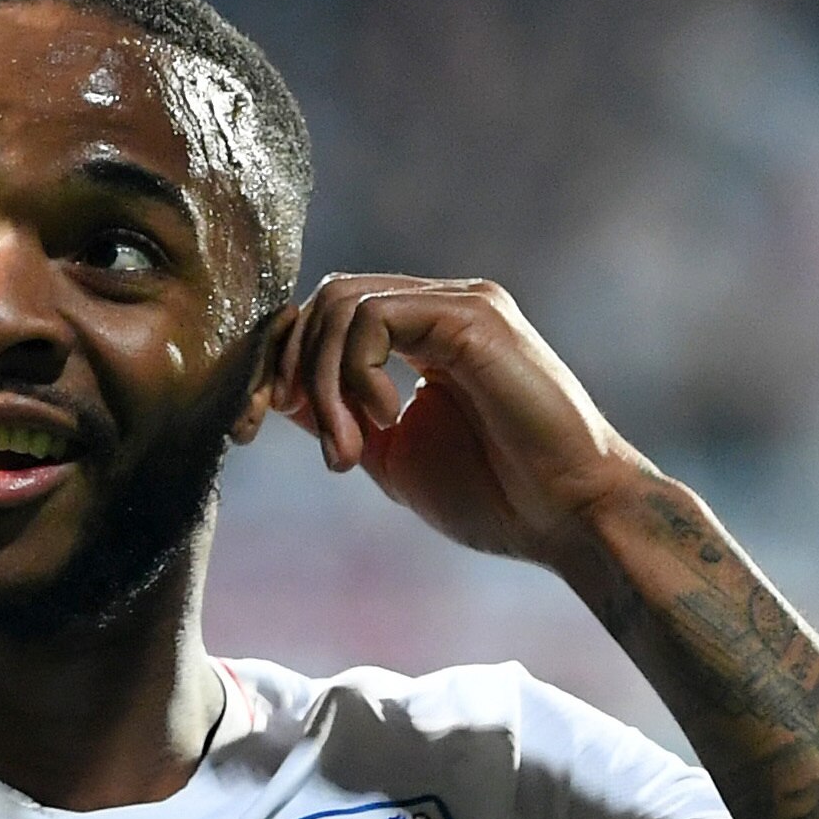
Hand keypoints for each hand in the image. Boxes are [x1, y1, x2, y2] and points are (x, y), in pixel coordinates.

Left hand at [274, 273, 651, 567]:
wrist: (570, 516)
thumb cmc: (497, 497)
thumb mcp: (392, 456)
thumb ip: (339, 418)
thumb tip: (279, 395)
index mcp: (423, 336)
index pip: (326, 319)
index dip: (275, 365)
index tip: (249, 428)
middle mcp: (441, 307)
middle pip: (323, 301)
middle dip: (286, 371)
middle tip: (307, 445)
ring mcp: (459, 304)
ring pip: (341, 302)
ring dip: (321, 380)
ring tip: (350, 448)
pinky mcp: (473, 314)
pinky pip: (372, 315)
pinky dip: (354, 371)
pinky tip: (384, 419)